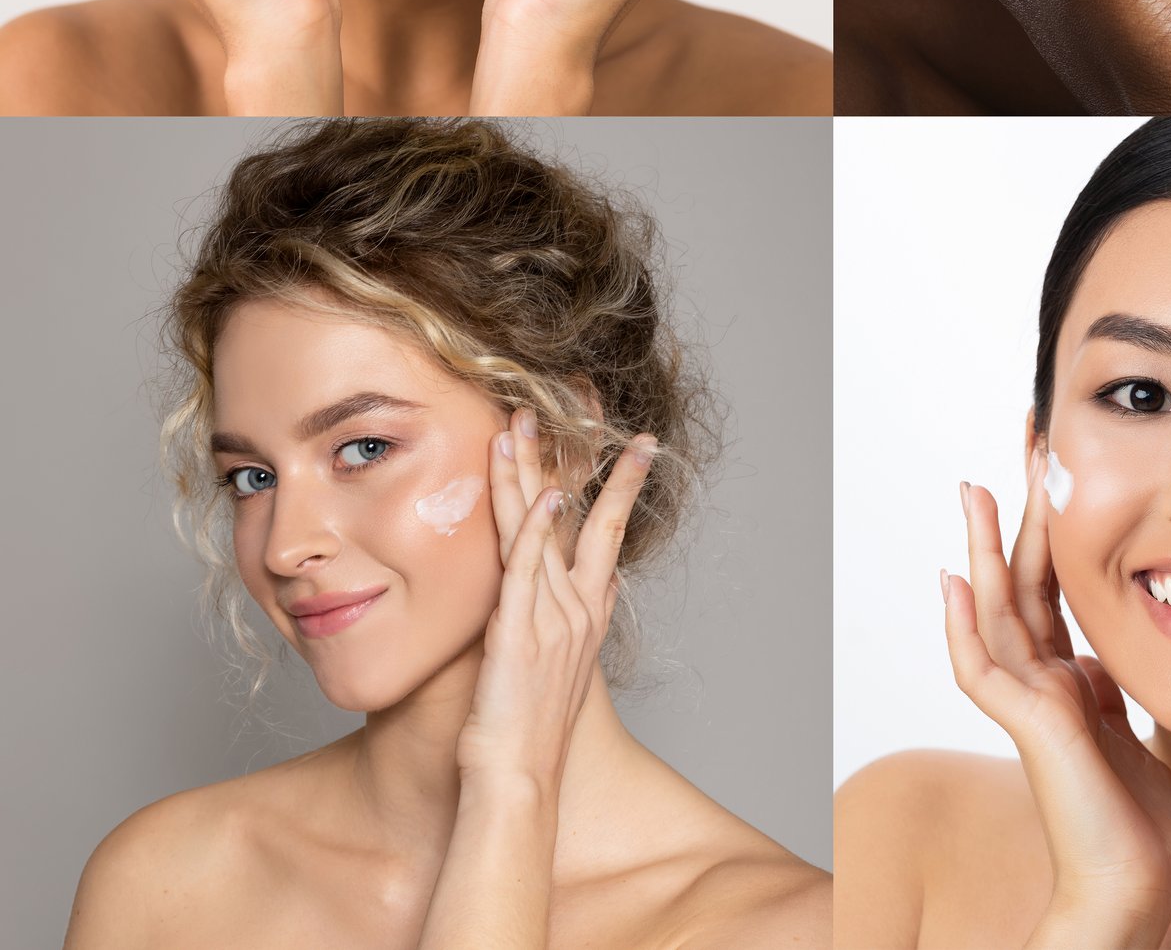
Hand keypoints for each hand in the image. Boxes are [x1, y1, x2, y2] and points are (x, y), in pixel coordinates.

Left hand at [455, 408, 656, 791]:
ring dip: (535, 475)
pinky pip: (528, 571)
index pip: (607, 537)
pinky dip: (537, 532)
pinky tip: (544, 498)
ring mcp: (553, 618)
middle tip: (600, 415)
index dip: (619, 489)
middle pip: (595, 522)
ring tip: (523, 426)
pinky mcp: (520, 632)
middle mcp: (578, 610)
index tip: (632, 449)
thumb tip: (585, 585)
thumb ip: (566, 620)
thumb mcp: (551, 666)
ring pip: (545, 532)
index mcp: (587, 615)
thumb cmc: (522, 729)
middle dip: (604, 467)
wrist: (517, 777)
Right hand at [941, 454, 1170, 946]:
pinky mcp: (1033, 730)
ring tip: (974, 490)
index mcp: (1071, 679)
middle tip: (1019, 443)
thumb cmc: (1144, 821)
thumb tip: (1105, 652)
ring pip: (996, 612)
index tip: (1053, 466)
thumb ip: (1112, 686)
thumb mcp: (1136, 727)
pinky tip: (953, 581)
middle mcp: (1043, 684)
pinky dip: (965, 626)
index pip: (1053, 585)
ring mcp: (1031, 706)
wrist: (1135, 886)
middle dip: (1015, 513)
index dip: (1050, 526)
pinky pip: (985, 671)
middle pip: (1019, 582)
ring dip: (983, 549)